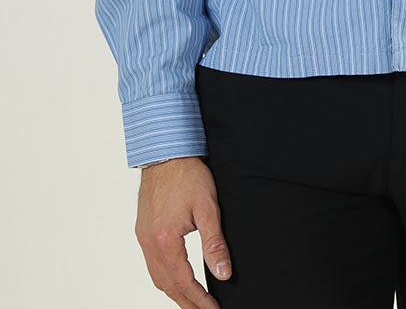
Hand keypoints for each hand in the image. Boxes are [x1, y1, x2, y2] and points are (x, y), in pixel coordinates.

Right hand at [135, 156, 231, 308]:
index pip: (184, 282)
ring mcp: (143, 237)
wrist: (165, 152)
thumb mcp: (208, 208)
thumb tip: (223, 273)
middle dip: (186, 303)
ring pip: (157, 276)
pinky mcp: (142, 230)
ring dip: (174, 292)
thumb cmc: (187, 175)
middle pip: (167, 285)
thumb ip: (214, 243)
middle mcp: (149, 243)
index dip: (200, 300)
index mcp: (165, 240)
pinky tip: (174, 277)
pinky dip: (164, 277)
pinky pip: (151, 263)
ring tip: (191, 302)